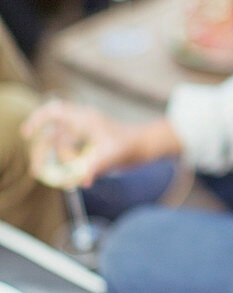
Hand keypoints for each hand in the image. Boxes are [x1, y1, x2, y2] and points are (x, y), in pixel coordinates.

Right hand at [22, 99, 167, 183]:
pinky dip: (69, 163)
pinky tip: (75, 177)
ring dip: (61, 160)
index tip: (27, 134)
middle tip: (37, 170)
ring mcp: (84, 133)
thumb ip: (95, 167)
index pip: (53, 111)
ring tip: (69, 176)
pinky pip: (70, 152)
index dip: (37, 120)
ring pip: (61, 145)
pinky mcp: (88, 143)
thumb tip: (81, 181)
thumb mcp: (112, 156)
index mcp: (84, 118)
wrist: (145, 146)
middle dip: (43, 152)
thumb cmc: (129, 146)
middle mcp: (81, 123)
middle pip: (52, 134)